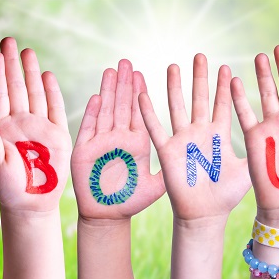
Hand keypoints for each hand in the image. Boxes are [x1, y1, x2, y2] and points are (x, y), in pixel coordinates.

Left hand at [0, 37, 70, 211]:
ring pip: (35, 94)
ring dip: (31, 72)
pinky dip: (52, 92)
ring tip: (28, 51)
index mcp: (1, 128)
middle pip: (16, 88)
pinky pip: (55, 109)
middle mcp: (19, 123)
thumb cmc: (9, 188)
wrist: (32, 203)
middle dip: (13, 64)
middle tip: (9, 41)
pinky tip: (47, 75)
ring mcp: (39, 127)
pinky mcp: (57, 135)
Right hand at [71, 60, 164, 220]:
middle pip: (122, 106)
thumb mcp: (157, 186)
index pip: (139, 113)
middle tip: (126, 62)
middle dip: (124, 84)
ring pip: (106, 111)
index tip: (142, 74)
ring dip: (108, 91)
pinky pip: (89, 129)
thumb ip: (170, 170)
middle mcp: (119, 138)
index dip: (139, 93)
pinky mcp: (85, 151)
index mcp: (137, 143)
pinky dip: (93, 114)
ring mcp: (101, 143)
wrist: (107, 216)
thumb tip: (193, 159)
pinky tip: (97, 97)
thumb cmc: (132, 201)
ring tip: (111, 71)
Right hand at [139, 54, 250, 222]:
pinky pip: (156, 130)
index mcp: (219, 134)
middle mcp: (200, 132)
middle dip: (200, 77)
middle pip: (199, 98)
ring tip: (174, 66)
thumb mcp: (248, 168)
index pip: (222, 103)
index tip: (225, 66)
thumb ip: (259, 150)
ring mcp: (182, 140)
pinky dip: (148, 113)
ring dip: (175, 87)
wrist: (205, 215)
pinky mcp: (167, 152)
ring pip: (177, 107)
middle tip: (200, 55)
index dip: (223, 86)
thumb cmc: (227, 195)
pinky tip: (142, 95)